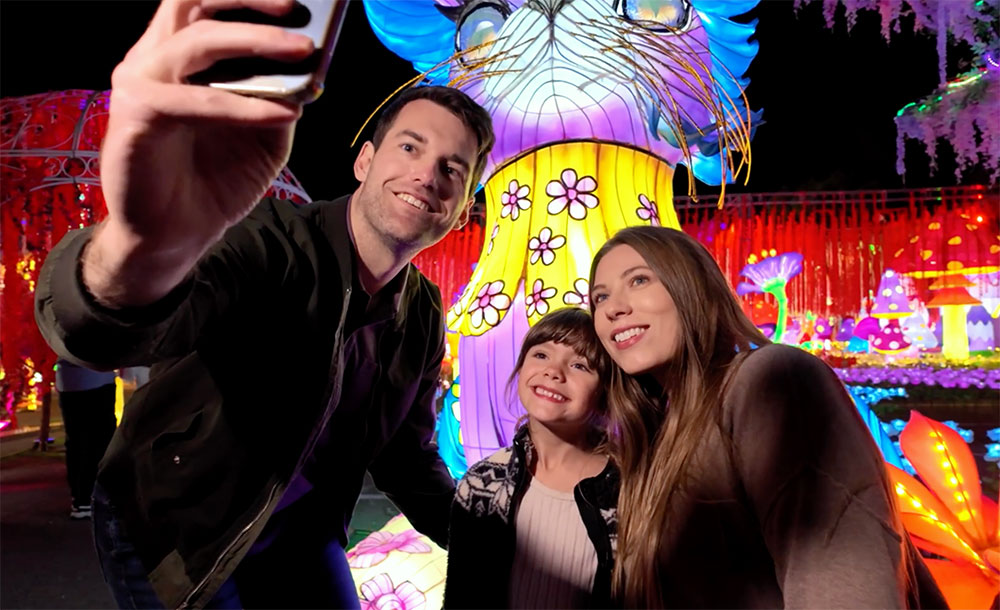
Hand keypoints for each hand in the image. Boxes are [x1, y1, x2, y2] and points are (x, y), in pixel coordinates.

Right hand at [85, 0, 313, 305]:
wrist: (176, 235)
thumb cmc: (215, 178)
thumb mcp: (265, 132)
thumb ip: (283, 95)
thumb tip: (314, 64)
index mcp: (181, 54)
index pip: (208, 1)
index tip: (301, 0)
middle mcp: (155, 58)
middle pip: (193, 0)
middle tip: (298, 9)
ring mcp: (141, 84)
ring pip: (196, 41)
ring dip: (255, 41)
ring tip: (302, 51)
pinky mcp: (137, 118)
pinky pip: (196, 102)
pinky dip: (243, 106)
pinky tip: (282, 114)